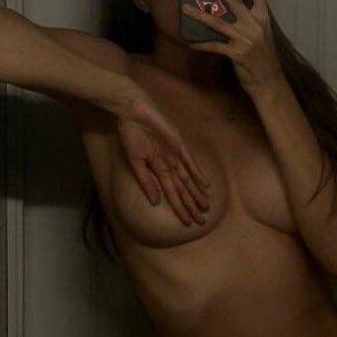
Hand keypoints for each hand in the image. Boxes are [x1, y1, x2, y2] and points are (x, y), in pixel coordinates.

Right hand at [114, 89, 211, 224]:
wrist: (132, 113)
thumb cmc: (130, 136)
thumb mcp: (135, 162)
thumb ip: (146, 182)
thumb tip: (155, 203)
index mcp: (157, 169)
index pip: (172, 194)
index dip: (180, 208)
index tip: (186, 223)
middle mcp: (169, 164)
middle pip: (183, 189)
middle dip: (192, 205)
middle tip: (202, 221)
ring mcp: (175, 154)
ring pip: (189, 179)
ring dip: (197, 194)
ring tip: (205, 208)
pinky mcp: (179, 143)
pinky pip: (190, 161)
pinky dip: (198, 173)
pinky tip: (205, 185)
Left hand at [181, 0, 283, 93]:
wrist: (269, 81)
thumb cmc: (264, 58)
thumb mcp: (263, 35)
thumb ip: (251, 22)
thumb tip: (231, 11)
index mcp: (263, 18)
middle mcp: (254, 25)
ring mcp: (245, 39)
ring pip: (217, 22)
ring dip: (199, 14)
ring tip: (185, 8)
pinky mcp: (236, 53)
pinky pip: (214, 46)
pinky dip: (200, 44)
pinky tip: (189, 42)